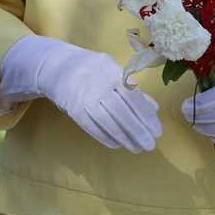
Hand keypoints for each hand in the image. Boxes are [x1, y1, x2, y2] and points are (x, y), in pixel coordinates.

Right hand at [0, 36, 161, 152]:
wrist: (57, 66)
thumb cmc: (92, 69)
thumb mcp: (113, 70)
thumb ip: (133, 89)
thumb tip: (153, 108)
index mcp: (112, 72)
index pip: (133, 97)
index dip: (146, 116)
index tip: (157, 131)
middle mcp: (98, 84)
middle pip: (122, 112)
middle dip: (138, 131)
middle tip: (150, 145)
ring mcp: (84, 97)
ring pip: (108, 122)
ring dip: (124, 138)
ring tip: (136, 148)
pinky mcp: (73, 109)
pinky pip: (92, 127)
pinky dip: (106, 138)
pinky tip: (117, 145)